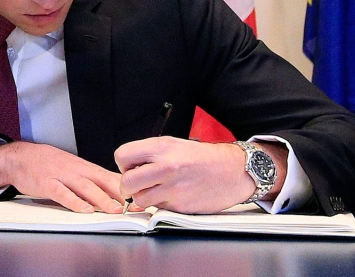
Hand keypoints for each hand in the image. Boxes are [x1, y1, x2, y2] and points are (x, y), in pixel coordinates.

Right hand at [0, 142, 124, 213]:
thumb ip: (89, 178)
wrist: (21, 157)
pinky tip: (84, 209)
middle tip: (131, 205)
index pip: (107, 176)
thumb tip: (112, 191)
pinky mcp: (47, 183)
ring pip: (84, 187)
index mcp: (82, 166)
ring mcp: (61, 176)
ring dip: (101, 199)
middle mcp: (75, 169)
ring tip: (113, 209)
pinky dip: (74, 202)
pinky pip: (62, 193)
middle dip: (117, 193)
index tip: (138, 197)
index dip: (123, 186)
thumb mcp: (71, 166)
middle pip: (100, 180)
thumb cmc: (47, 163)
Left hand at [115, 137, 287, 214]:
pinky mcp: (181, 206)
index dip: (124, 165)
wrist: (232, 171)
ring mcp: (174, 189)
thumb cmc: (201, 157)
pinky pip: (159, 208)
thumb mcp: (173, 144)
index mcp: (161, 147)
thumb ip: (149, 154)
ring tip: (156, 190)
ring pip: (140, 200)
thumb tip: (128, 168)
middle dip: (127, 186)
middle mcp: (166, 167)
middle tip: (136, 185)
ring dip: (143, 197)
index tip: (131, 168)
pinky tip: (173, 195)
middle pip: (126, 183)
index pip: (122, 156)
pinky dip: (161, 204)